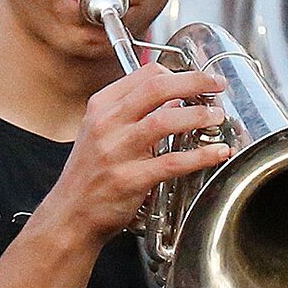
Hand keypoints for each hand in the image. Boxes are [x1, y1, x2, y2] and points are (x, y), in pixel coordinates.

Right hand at [41, 60, 231, 242]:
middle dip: (195, 81)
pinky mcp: (129, 179)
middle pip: (157, 87)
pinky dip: (200, 155)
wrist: (70, 214)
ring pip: (165, 120)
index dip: (180, 73)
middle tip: (217, 85)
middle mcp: (108, 123)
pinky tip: (217, 152)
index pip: (146, 74)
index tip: (201, 79)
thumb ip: (136, 112)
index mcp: (102, 106)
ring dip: (198, 115)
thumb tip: (176, 98)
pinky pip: (172, 162)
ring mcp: (117, 150)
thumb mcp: (104, 132)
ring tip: (217, 116)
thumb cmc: (90, 174)